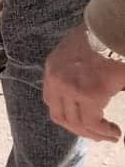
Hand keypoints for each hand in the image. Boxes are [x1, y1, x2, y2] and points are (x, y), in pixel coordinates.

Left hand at [43, 25, 124, 139]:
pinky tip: (115, 133)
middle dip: (79, 129)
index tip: (82, 122)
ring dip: (94, 134)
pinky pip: (92, 122)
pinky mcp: (89, 95)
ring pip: (76, 122)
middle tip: (97, 135)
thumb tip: (89, 90)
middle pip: (60, 115)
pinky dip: (103, 131)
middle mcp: (55, 80)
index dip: (66, 116)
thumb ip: (75, 71)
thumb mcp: (77, 53)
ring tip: (111, 136)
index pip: (51, 100)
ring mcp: (70, 88)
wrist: (110, 30)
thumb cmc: (101, 39)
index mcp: (51, 68)